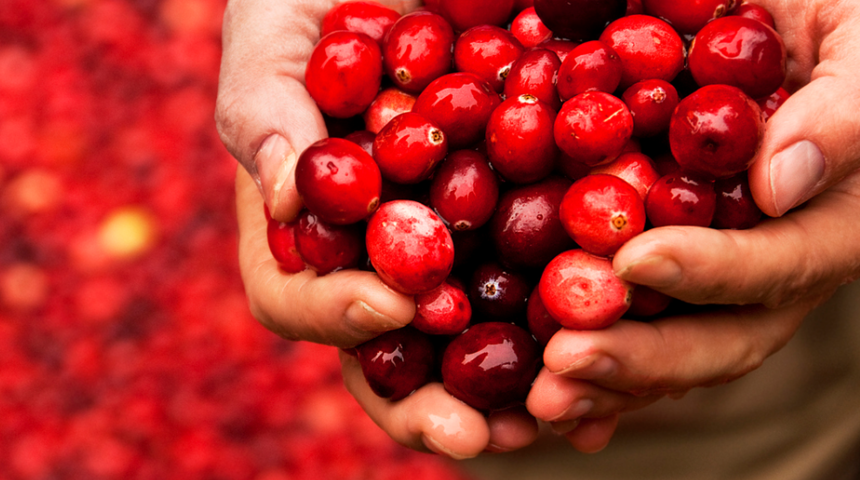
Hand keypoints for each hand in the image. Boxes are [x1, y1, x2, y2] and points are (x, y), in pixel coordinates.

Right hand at [221, 0, 539, 457]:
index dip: (334, 315)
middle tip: (476, 434)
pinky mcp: (532, 218)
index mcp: (311, 222)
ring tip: (560, 418)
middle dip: (428, 401)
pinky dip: (582, 333)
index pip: (298, 295)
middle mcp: (381, 250)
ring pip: (477, 342)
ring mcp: (458, 243)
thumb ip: (265, 102)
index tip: (392, 305)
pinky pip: (553, 289)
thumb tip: (284, 195)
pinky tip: (623, 364)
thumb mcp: (276, 25)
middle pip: (391, 353)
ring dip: (515, 391)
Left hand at [527, 0, 859, 451]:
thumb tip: (779, 182)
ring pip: (663, 344)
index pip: (773, 264)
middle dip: (641, 358)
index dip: (709, 271)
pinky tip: (532, 384)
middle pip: (715, 339)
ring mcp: (711, 279)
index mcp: (828, 223)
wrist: (762, 29)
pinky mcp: (659, 271)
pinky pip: (623, 322)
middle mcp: (768, 268)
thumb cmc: (833, 25)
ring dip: (602, 378)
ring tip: (540, 399)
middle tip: (566, 367)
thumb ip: (839, 112)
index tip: (633, 261)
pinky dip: (582, 354)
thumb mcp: (856, 44)